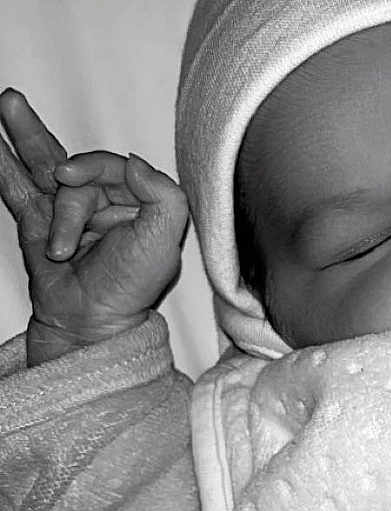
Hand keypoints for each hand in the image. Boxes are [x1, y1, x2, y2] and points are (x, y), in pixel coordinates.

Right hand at [0, 88, 187, 365]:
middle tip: (61, 191)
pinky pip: (16, 185)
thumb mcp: (162, 243)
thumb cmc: (129, 287)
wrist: (88, 318)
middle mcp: (105, 205)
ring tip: (9, 101)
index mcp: (141, 207)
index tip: (73, 180)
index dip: (95, 168)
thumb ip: (164, 196)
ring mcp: (68, 211)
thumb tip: (135, 161)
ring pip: (46, 165)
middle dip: (70, 190)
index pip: (117, 168)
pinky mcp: (37, 221)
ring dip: (26, 134)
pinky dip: (3, 162)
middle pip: (80, 171)